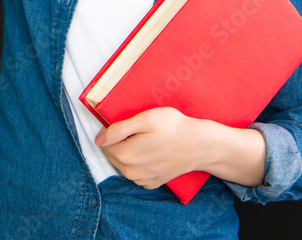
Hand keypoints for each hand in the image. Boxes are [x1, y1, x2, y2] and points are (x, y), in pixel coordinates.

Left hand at [94, 107, 208, 189]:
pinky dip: (138, 164)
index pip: (104, 144)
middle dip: (118, 144)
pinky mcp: (153, 183)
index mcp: (126, 155)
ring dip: (127, 154)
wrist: (201, 145)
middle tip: (136, 132)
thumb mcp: (145, 119)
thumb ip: (119, 129)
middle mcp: (132, 172)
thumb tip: (99, 140)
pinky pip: (136, 173)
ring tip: (144, 141)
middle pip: (112, 156)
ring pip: (123, 165)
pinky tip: (150, 153)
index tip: (124, 125)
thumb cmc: (174, 128)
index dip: (110, 132)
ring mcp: (143, 179)